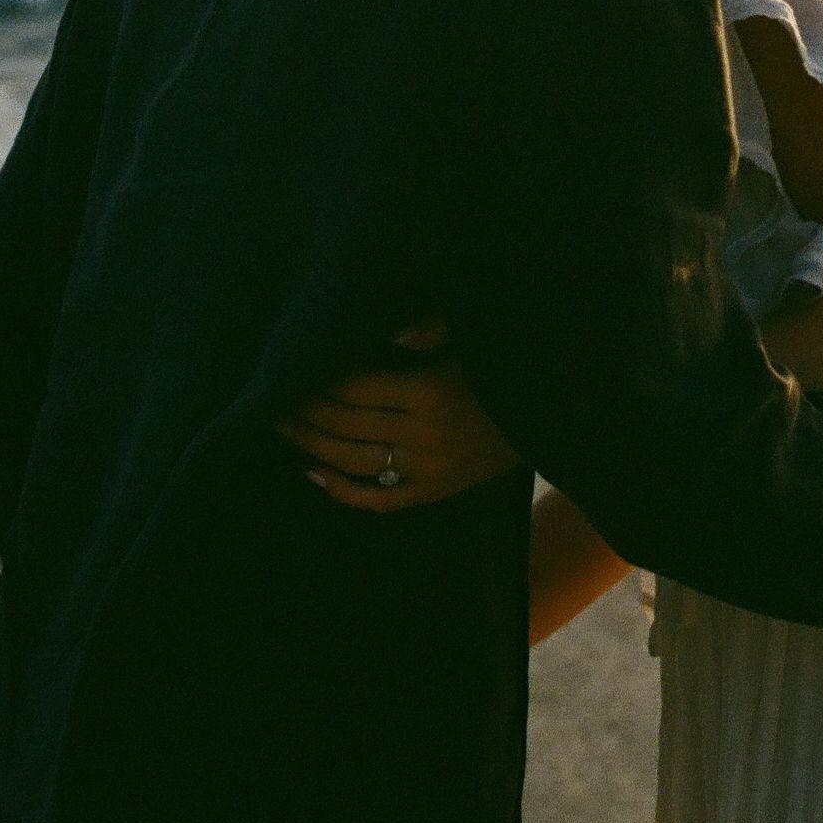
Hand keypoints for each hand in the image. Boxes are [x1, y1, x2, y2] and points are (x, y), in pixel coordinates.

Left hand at [279, 320, 524, 515]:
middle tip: (275, 395)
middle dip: (307, 409)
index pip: (357, 386)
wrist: (546, 419)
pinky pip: (378, 500)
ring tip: (284, 427)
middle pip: (347, 423)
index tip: (297, 366)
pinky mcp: (432, 493)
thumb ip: (426, 324)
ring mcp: (428, 470)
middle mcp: (425, 434)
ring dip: (312, 445)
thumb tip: (381, 322)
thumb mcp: (470, 334)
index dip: (321, 378)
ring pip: (354, 461)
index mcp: (431, 389)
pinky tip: (312, 472)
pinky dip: (341, 491)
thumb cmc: (500, 366)